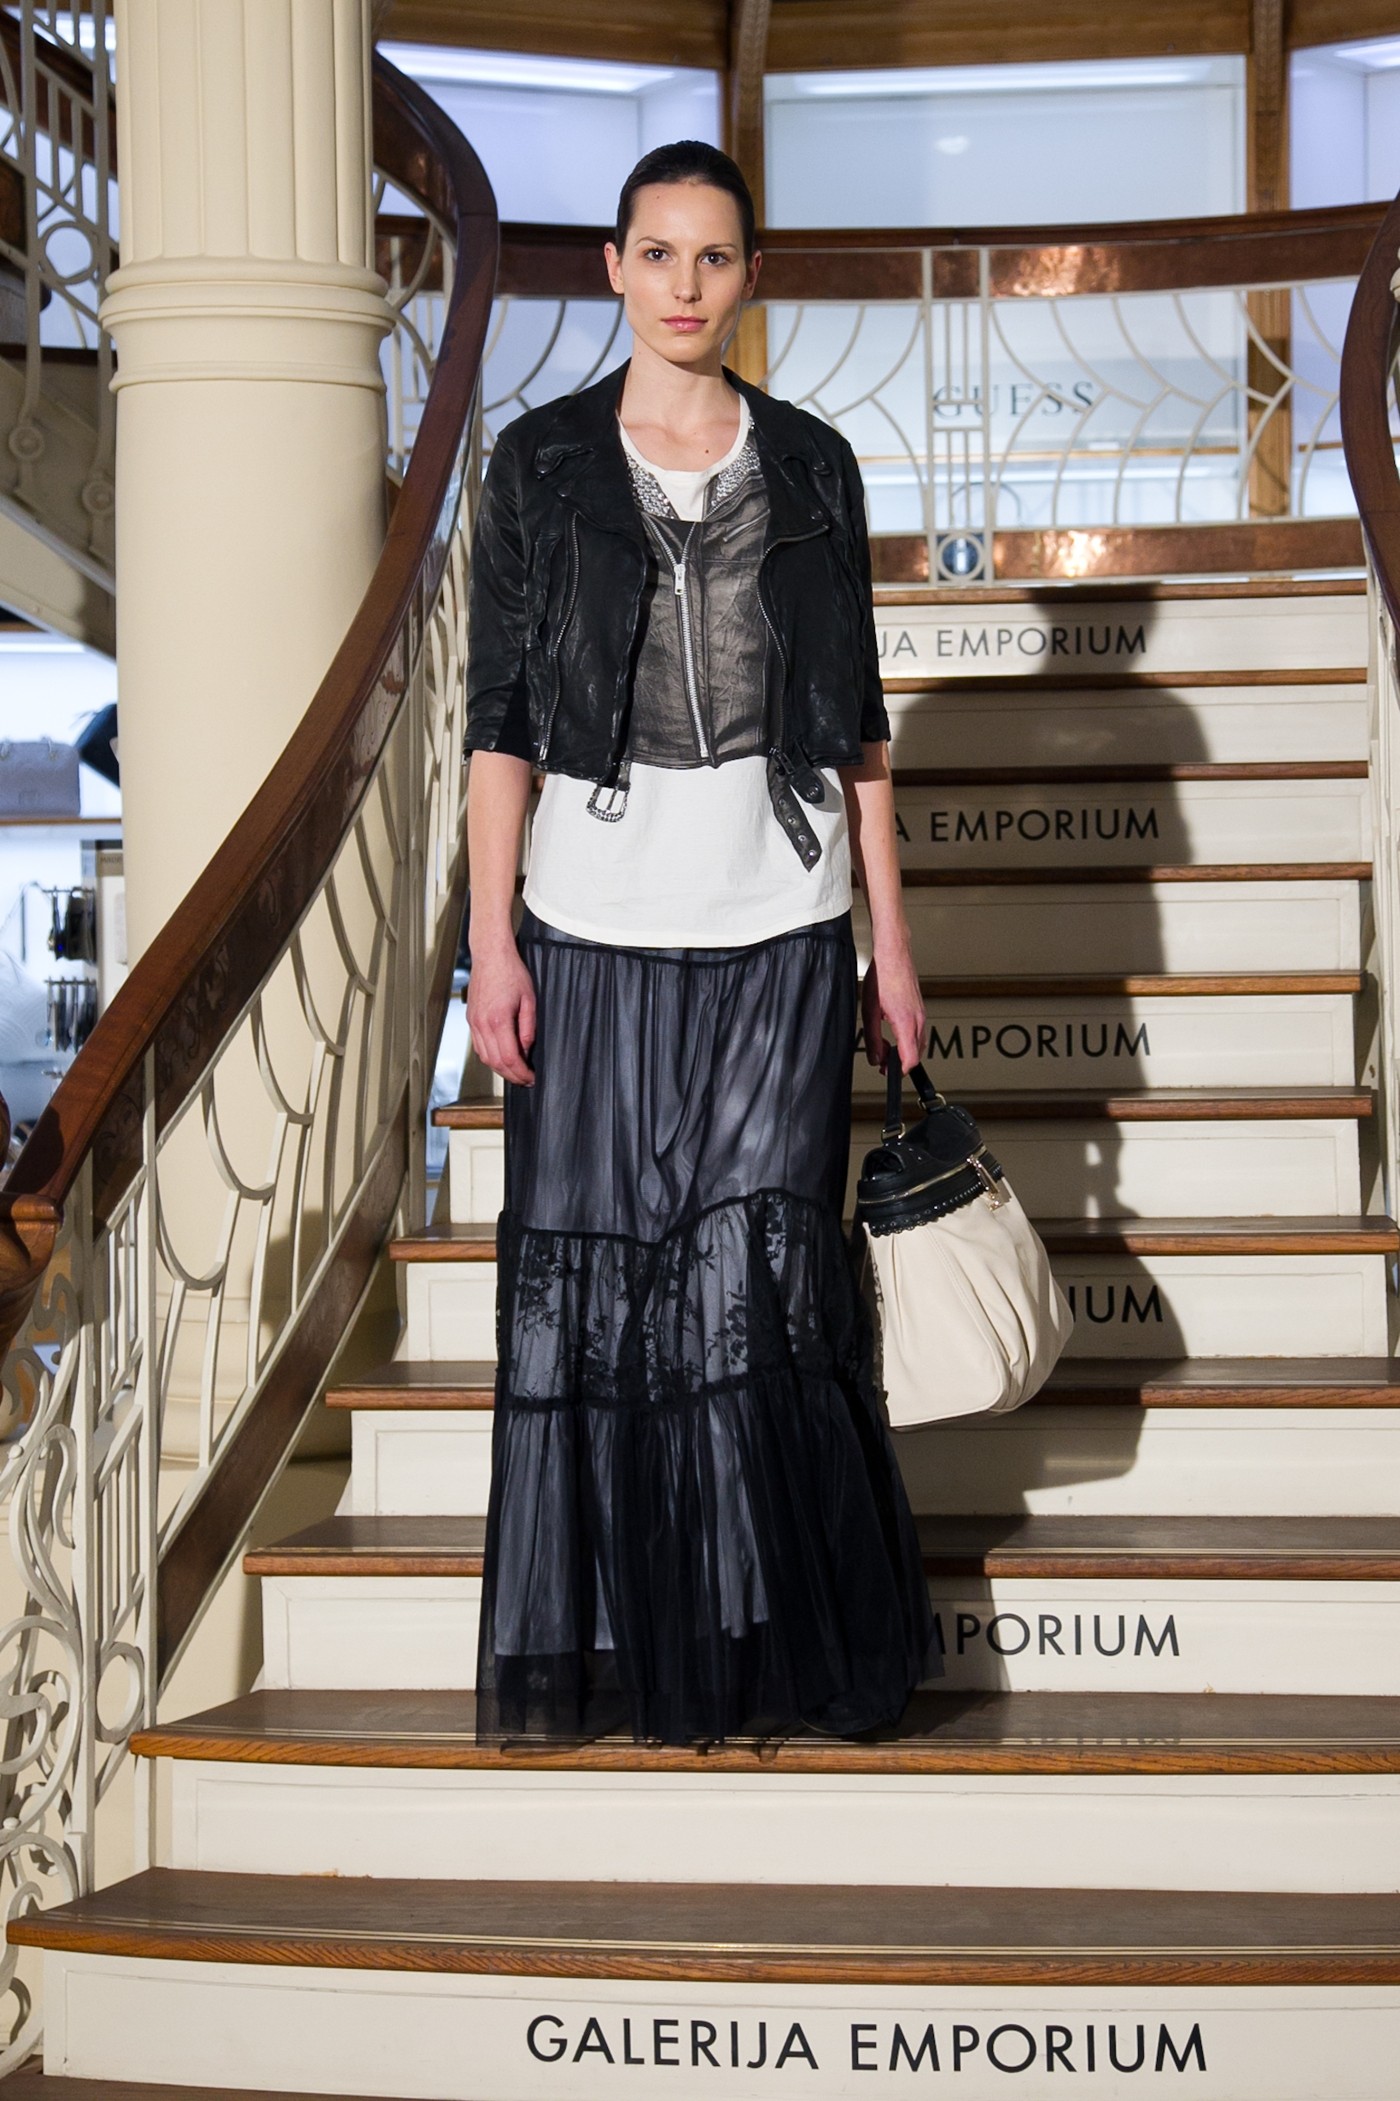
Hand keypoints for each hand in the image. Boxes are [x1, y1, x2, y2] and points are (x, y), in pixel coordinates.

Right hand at [466, 937, 536, 1085]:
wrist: (490, 955)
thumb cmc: (511, 972)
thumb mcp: (529, 999)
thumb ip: (528, 1027)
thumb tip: (526, 1049)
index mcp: (498, 1020)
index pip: (510, 1058)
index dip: (522, 1072)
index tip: (532, 1077)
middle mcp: (482, 1024)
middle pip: (495, 1063)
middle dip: (512, 1076)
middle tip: (526, 1080)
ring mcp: (474, 1022)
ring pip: (485, 1057)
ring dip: (500, 1069)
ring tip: (515, 1072)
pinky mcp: (471, 1019)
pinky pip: (478, 1046)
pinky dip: (490, 1057)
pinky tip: (501, 1058)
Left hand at [862, 935, 924, 1073]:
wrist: (894, 955)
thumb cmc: (883, 977)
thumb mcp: (870, 1011)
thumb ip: (873, 1038)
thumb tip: (876, 1058)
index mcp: (906, 1022)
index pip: (911, 1059)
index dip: (899, 1071)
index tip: (888, 1073)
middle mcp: (918, 1020)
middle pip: (915, 1054)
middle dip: (899, 1063)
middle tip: (881, 1064)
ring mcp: (921, 1014)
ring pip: (918, 1044)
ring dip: (903, 1051)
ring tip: (884, 1049)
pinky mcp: (920, 1009)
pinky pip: (917, 1032)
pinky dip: (907, 1040)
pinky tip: (892, 1035)